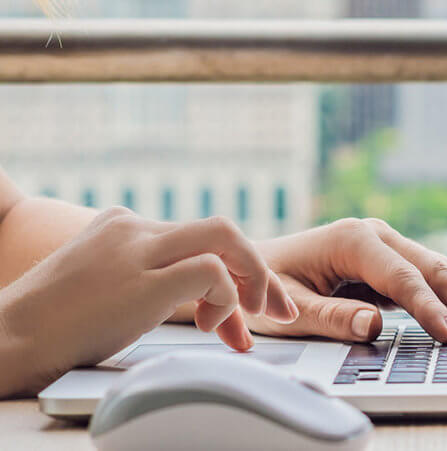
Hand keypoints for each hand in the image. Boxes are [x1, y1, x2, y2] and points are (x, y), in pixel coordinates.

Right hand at [0, 207, 295, 395]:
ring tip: (252, 318)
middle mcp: (135, 228)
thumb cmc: (60, 327)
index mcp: (127, 226)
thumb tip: (211, 307)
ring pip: (226, 236)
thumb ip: (159, 283)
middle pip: (222, 230)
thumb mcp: (114, 289)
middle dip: (261, 271)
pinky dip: (227, 299)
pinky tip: (211, 326)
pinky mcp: (141, 280)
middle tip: (277, 311)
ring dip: (255, 279)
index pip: (201, 239)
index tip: (247, 313)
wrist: (9, 342)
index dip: (236, 274)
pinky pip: (211, 272)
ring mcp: (137, 250)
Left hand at [247, 218, 446, 343]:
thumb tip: (374, 325)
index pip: (402, 278)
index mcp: (354, 239)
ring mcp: (390, 248)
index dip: (431, 310)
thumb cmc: (267, 285)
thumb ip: (330, 315)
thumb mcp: (288, 306)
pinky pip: (437, 281)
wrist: (254, 267)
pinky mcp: (395, 265)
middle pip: (437, 270)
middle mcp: (378, 237)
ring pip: (446, 271)